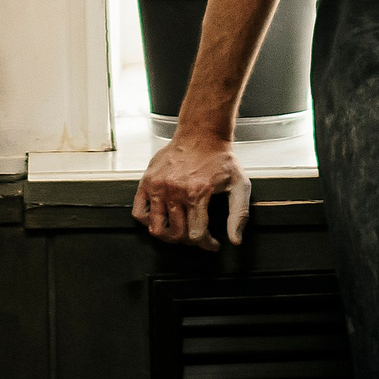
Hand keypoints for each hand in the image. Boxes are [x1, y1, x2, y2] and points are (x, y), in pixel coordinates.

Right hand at [133, 133, 252, 250]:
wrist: (202, 134)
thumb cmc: (220, 159)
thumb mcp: (239, 184)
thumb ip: (239, 214)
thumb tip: (235, 239)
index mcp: (198, 192)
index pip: (196, 235)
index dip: (206, 243)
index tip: (211, 243)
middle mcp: (175, 190)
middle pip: (177, 234)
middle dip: (190, 240)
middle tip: (197, 235)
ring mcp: (158, 186)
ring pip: (157, 228)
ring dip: (170, 235)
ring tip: (179, 230)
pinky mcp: (147, 181)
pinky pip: (139, 212)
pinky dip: (148, 222)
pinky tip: (162, 218)